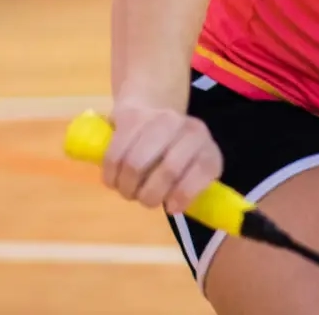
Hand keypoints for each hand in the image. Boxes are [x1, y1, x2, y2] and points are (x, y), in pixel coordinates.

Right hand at [101, 101, 223, 216]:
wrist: (154, 109)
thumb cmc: (176, 155)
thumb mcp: (193, 173)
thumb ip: (189, 191)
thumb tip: (173, 206)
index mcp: (207, 149)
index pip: (203, 170)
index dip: (184, 195)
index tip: (170, 208)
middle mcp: (188, 129)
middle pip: (168, 171)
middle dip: (150, 196)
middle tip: (144, 200)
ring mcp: (161, 119)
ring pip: (136, 164)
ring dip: (127, 187)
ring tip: (128, 190)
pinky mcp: (132, 117)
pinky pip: (115, 155)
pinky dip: (111, 175)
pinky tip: (115, 179)